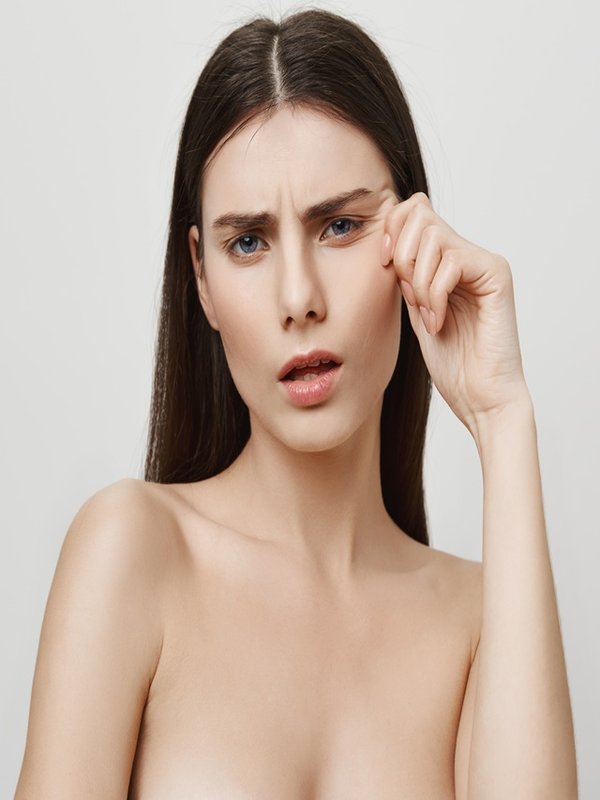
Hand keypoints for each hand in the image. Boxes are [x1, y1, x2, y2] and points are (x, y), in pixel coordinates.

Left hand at [381, 192, 529, 432]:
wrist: (480, 397)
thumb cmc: (452, 363)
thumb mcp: (416, 310)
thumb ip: (406, 276)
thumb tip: (387, 239)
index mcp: (448, 260)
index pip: (414, 211)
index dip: (391, 232)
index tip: (384, 267)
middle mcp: (469, 254)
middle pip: (420, 215)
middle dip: (402, 258)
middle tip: (410, 298)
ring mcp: (484, 263)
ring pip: (433, 238)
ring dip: (419, 283)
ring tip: (428, 316)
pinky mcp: (496, 275)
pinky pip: (451, 263)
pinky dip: (435, 295)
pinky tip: (440, 322)